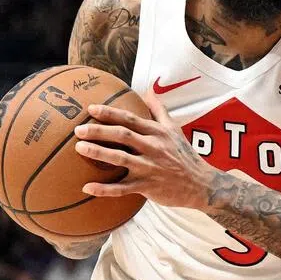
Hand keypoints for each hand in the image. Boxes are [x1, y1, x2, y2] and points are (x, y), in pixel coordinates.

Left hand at [74, 90, 216, 208]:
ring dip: (98, 153)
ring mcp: (150, 168)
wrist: (202, 184)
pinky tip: (87, 187)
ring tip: (79, 148)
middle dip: (99, 131)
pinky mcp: (148, 187)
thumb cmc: (185, 155)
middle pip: (123, 136)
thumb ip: (159, 109)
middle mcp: (153, 148)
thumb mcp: (175, 129)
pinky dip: (104, 189)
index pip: (130, 119)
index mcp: (157, 133)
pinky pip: (123, 188)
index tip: (91, 109)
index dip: (110, 113)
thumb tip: (149, 90)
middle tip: (79, 129)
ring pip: (121, 159)